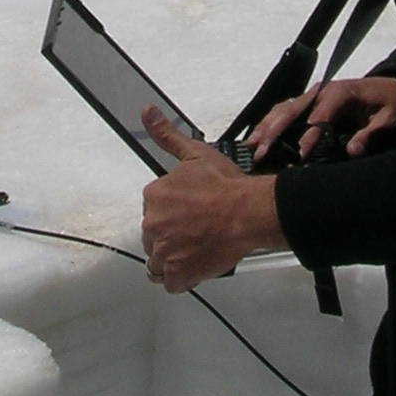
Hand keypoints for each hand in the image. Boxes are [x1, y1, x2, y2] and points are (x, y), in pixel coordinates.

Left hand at [140, 108, 285, 292]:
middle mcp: (153, 224)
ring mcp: (163, 251)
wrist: (248, 212)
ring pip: (159, 261)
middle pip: (154, 235)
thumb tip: (148, 112)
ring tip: (198, 248)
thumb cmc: (227, 187)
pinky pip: (170, 282)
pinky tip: (197, 265)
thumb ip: (166, 135)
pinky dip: (182, 277)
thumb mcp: (195, 154)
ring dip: (175, 257)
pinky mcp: (176, 273)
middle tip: (198, 231)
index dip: (174, 213)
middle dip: (172, 235)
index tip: (191, 213)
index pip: (155, 210)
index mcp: (154, 196)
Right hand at [249, 75, 395, 161]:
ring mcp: (312, 96)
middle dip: (274, 132)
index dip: (307, 138)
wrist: (388, 90)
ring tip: (251, 147)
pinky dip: (269, 123)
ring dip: (265, 127)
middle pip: (292, 110)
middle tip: (261, 153)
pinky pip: (284, 111)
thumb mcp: (389, 118)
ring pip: (283, 109)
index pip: (318, 117)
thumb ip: (370, 134)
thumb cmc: (389, 104)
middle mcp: (321, 92)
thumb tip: (352, 151)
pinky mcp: (308, 103)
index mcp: (340, 93)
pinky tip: (257, 137)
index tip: (298, 158)